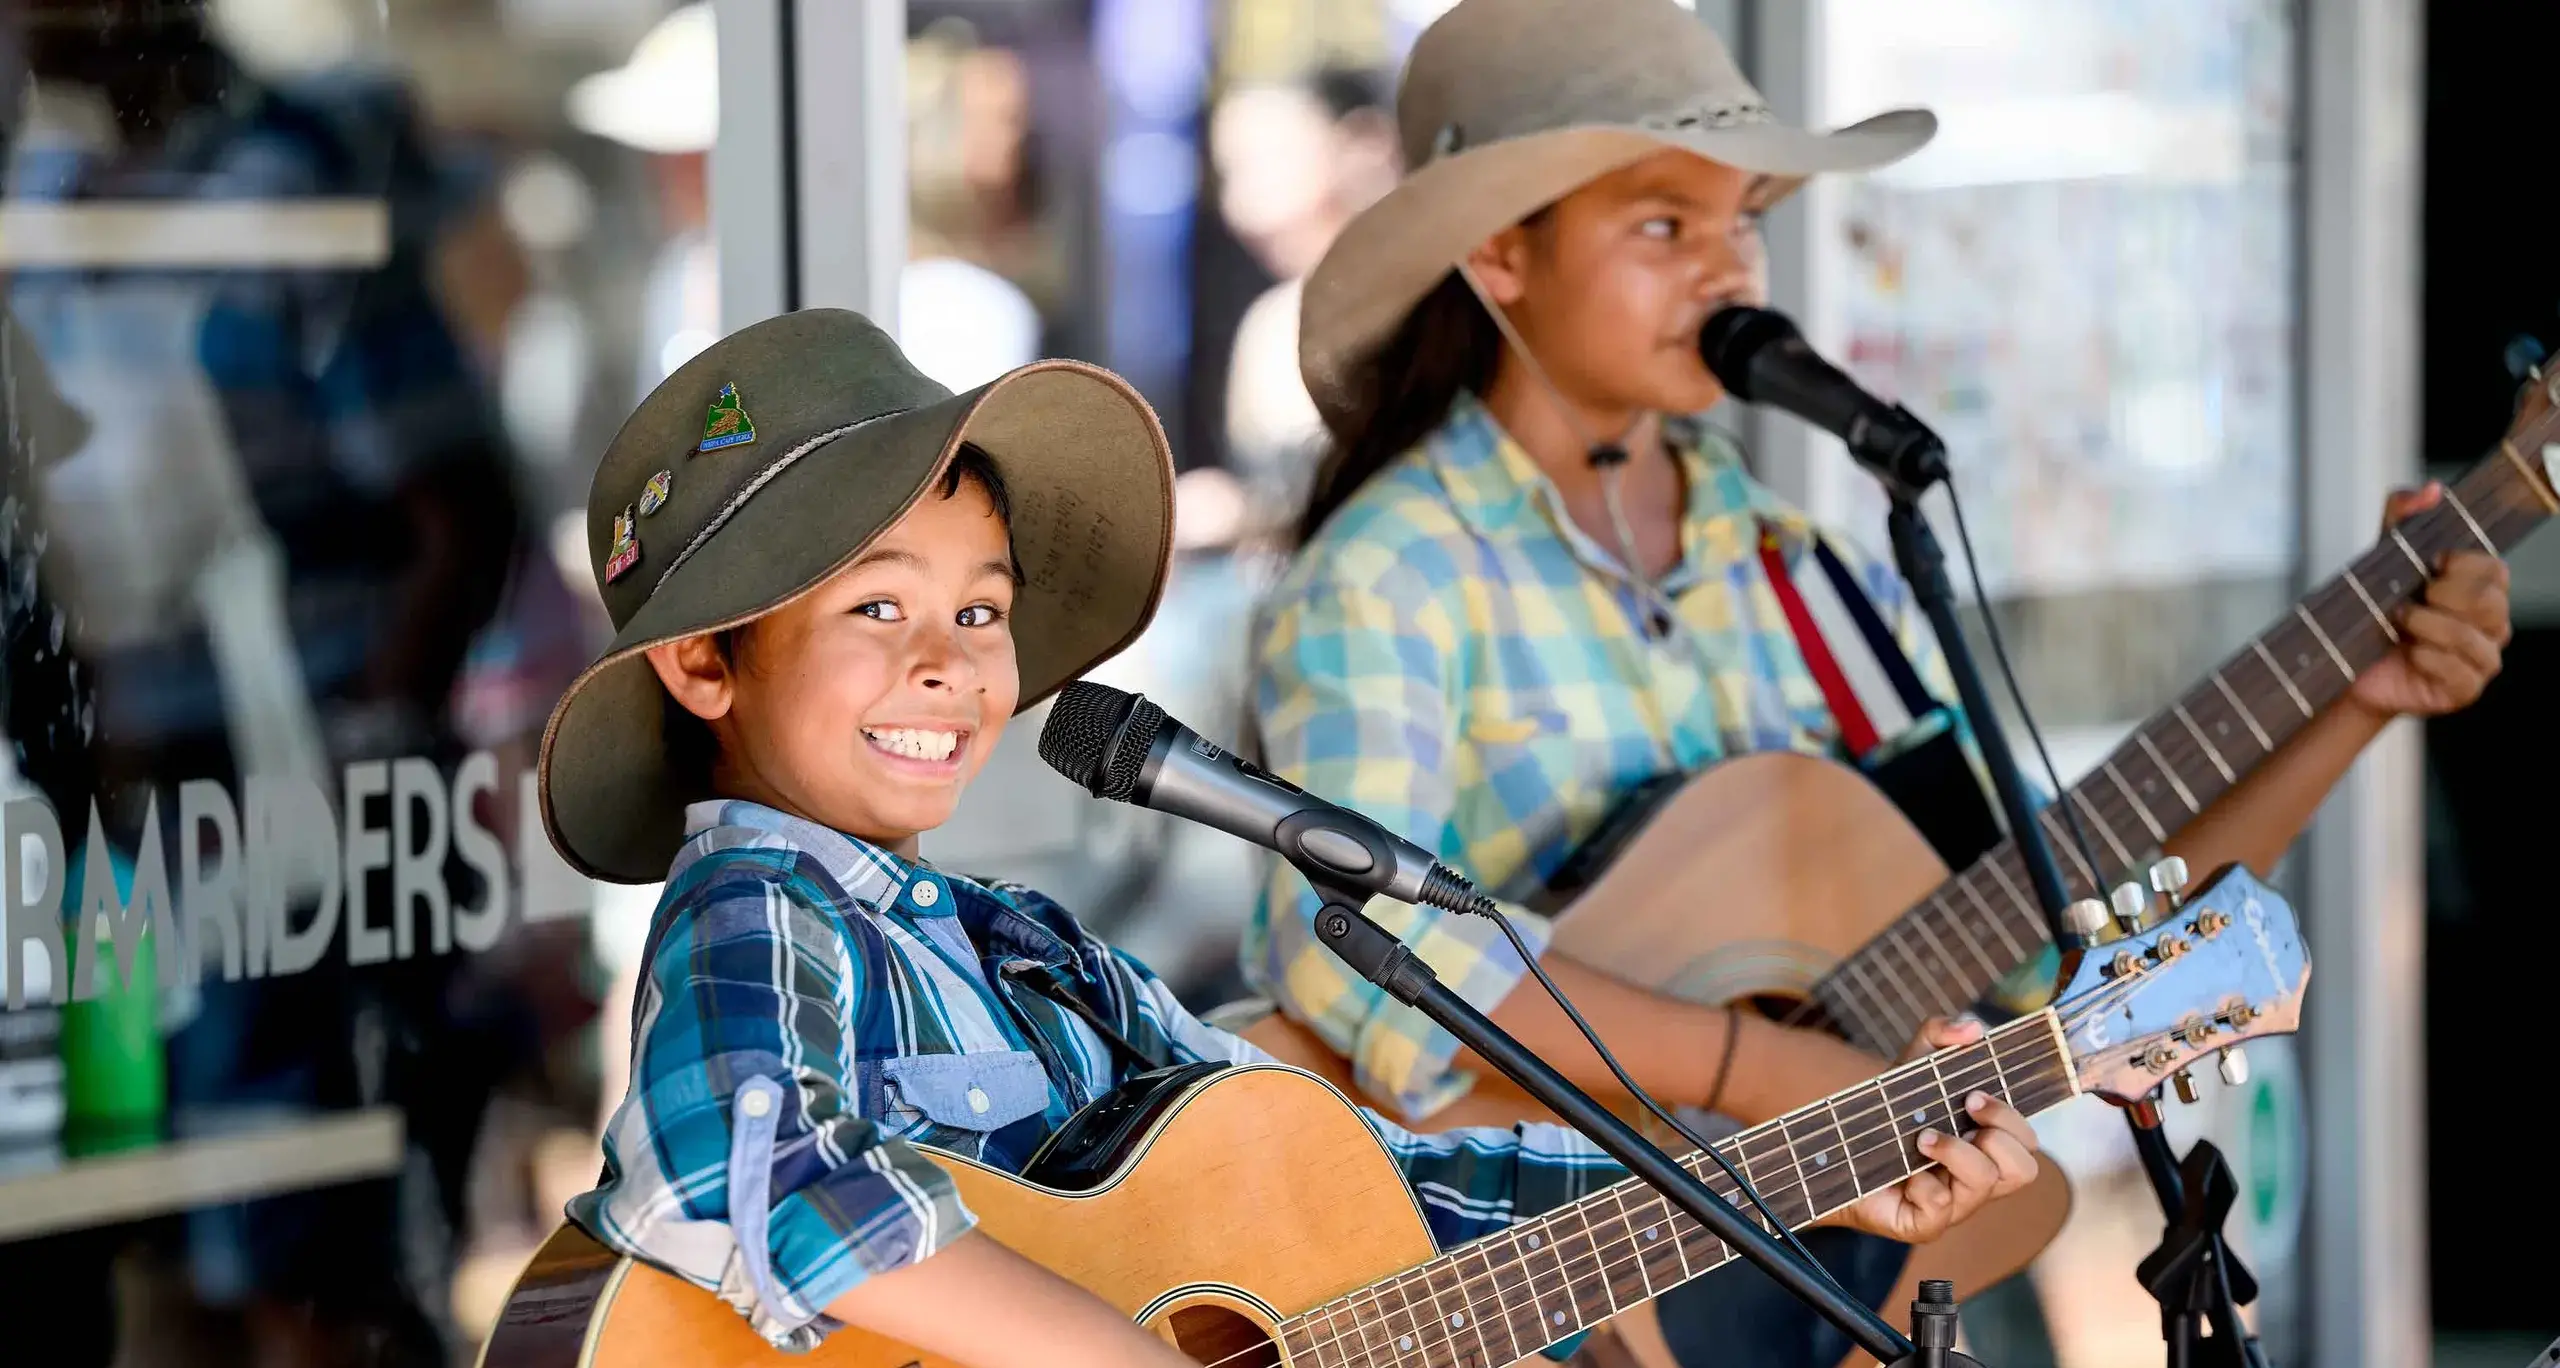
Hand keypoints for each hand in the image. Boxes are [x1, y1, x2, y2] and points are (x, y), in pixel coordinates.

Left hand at [1837, 1017, 2040, 1244]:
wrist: (1836, 1149)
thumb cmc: (1887, 1112)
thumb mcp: (1911, 1064)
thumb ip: (1939, 1034)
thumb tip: (1973, 1027)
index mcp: (1985, 1147)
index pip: (2027, 1142)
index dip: (2012, 1118)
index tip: (1975, 1095)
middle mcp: (1977, 1179)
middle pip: (2025, 1169)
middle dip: (1999, 1133)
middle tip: (1963, 1110)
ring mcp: (1954, 1204)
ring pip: (1986, 1185)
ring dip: (1958, 1153)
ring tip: (1923, 1138)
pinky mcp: (1924, 1224)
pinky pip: (1942, 1209)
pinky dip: (1925, 1185)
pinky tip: (1906, 1174)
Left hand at [2349, 483, 2511, 717]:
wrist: (2350, 663)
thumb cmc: (2377, 606)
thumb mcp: (2384, 555)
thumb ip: (2404, 515)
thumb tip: (2432, 490)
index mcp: (2484, 588)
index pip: (2494, 569)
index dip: (2460, 565)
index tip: (2429, 565)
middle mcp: (2493, 623)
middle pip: (2489, 602)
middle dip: (2441, 597)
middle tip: (2408, 600)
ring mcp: (2483, 660)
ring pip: (2470, 637)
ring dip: (2425, 626)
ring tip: (2400, 623)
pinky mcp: (2465, 691)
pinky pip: (2458, 672)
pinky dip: (2426, 658)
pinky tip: (2408, 654)